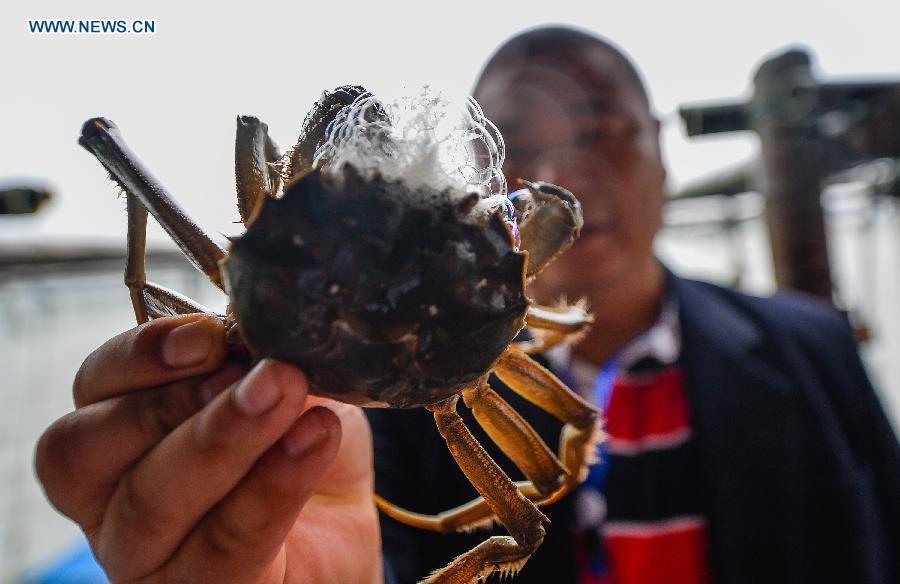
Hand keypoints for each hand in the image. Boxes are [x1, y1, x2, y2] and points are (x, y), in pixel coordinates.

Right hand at [35, 314, 380, 582]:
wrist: (340, 533)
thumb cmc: (295, 451)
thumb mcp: (287, 390)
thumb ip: (265, 361)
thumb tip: (265, 329)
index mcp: (118, 430)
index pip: (93, 387)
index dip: (139, 356)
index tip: (208, 334)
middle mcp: (111, 496)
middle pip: (91, 449)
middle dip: (175, 399)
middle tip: (257, 370)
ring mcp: (147, 556)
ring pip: (152, 502)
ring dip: (225, 438)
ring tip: (290, 394)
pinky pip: (224, 545)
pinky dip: (273, 484)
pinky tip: (316, 438)